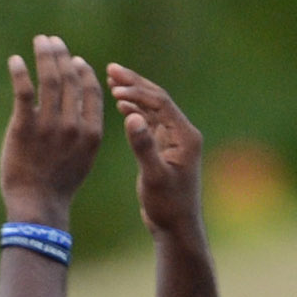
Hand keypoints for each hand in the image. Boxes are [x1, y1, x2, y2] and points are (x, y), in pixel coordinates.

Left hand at [0, 34, 104, 226]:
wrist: (37, 206)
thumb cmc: (58, 185)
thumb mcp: (82, 158)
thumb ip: (83, 130)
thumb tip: (79, 108)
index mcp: (90, 131)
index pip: (90, 91)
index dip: (83, 71)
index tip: (75, 59)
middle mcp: (72, 125)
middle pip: (69, 79)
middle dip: (61, 55)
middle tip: (52, 41)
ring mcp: (48, 126)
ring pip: (49, 80)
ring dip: (44, 55)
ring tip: (39, 41)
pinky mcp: (23, 128)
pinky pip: (23, 92)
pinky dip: (19, 72)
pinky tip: (15, 60)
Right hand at [108, 63, 204, 242]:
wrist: (176, 227)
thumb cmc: (167, 207)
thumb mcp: (154, 177)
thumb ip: (144, 147)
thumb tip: (132, 117)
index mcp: (185, 136)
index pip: (160, 103)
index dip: (137, 92)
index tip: (113, 86)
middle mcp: (182, 133)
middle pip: (158, 99)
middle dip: (135, 84)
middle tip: (111, 69)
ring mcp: (174, 140)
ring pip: (153, 109)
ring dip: (134, 94)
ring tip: (112, 81)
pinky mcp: (165, 148)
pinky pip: (150, 122)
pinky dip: (135, 111)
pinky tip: (120, 105)